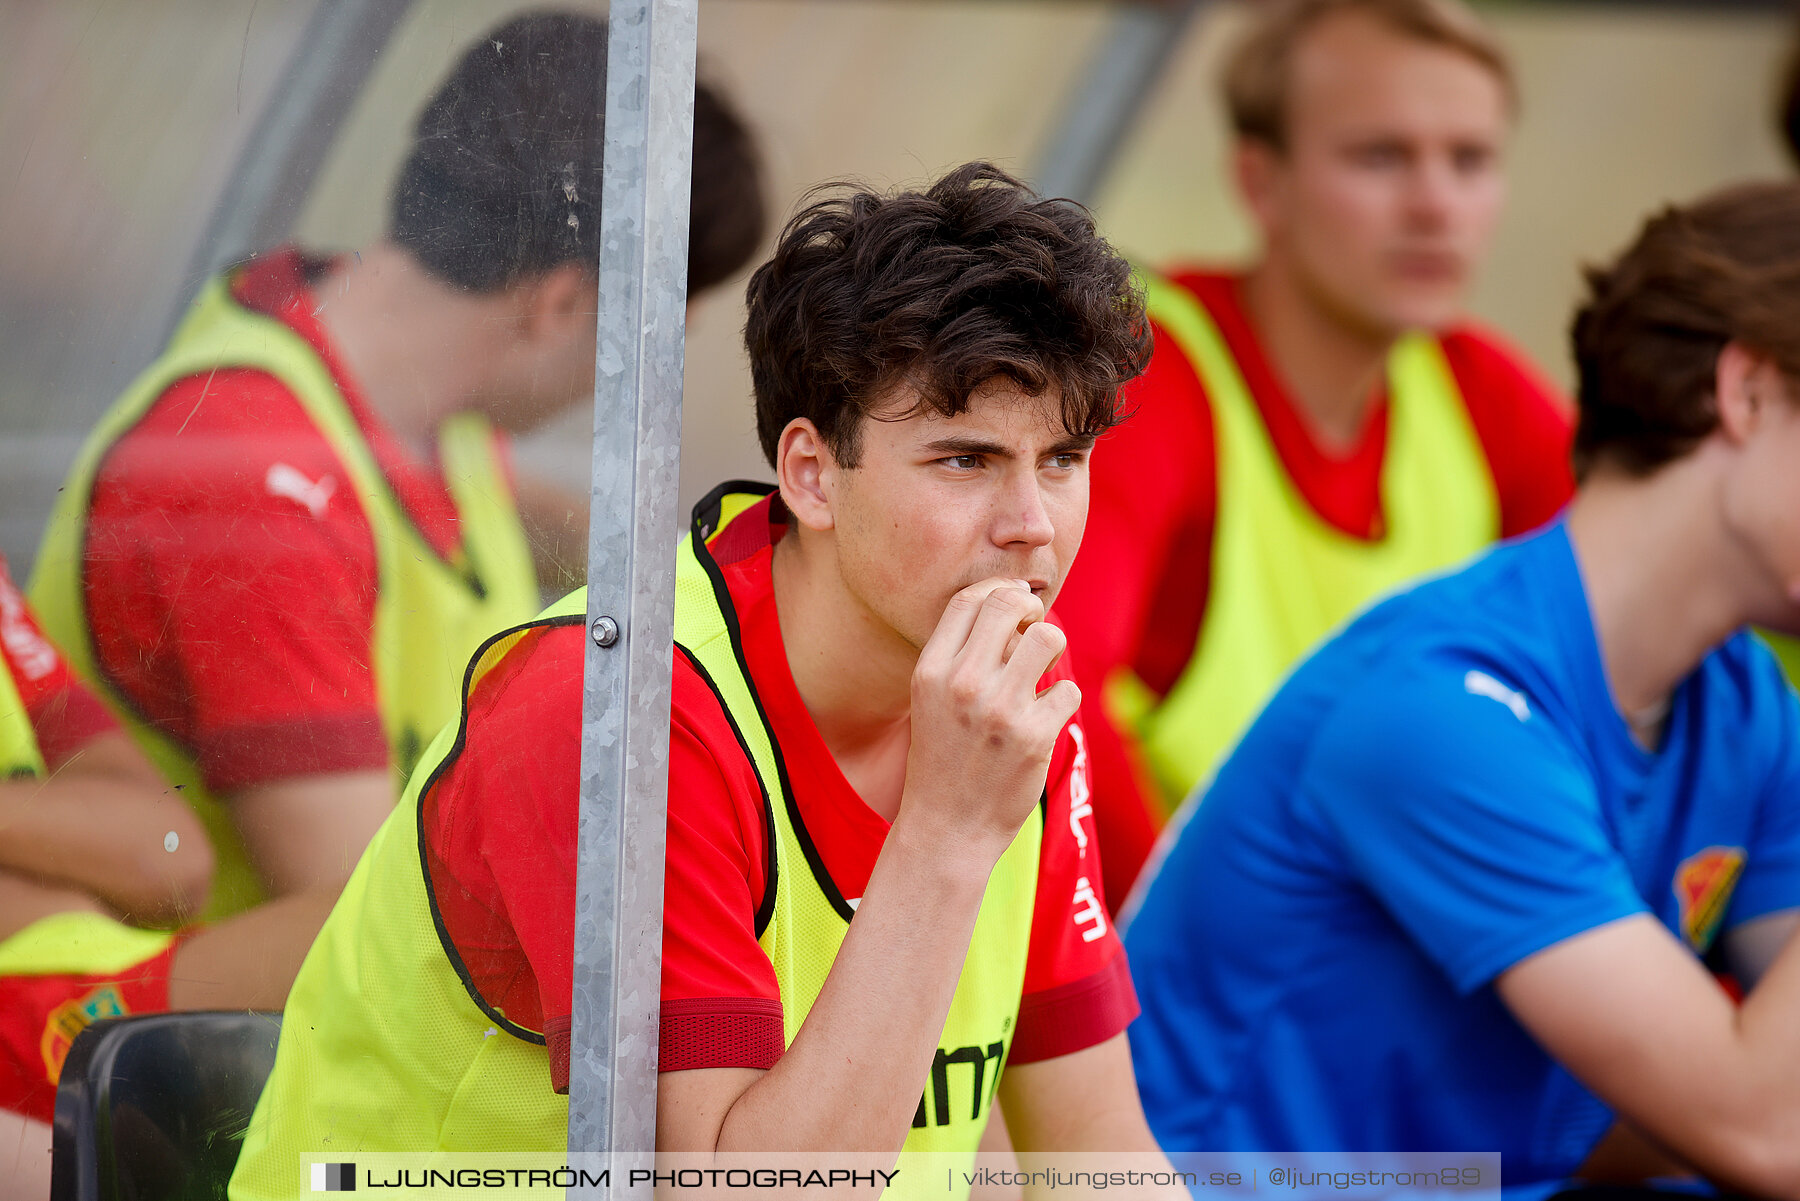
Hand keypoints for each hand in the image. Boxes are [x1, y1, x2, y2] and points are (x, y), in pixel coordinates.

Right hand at [901, 578, 1081, 854]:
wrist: (947, 827)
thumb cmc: (944, 757)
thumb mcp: (932, 698)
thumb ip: (963, 654)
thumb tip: (1015, 605)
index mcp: (931, 670)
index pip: (968, 599)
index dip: (999, 593)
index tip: (1014, 609)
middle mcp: (961, 683)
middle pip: (1009, 605)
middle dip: (1031, 611)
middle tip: (1033, 634)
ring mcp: (998, 709)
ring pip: (1048, 637)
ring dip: (1052, 650)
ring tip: (1042, 673)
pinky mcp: (1033, 736)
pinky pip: (1068, 690)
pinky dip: (1063, 702)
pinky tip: (1044, 720)